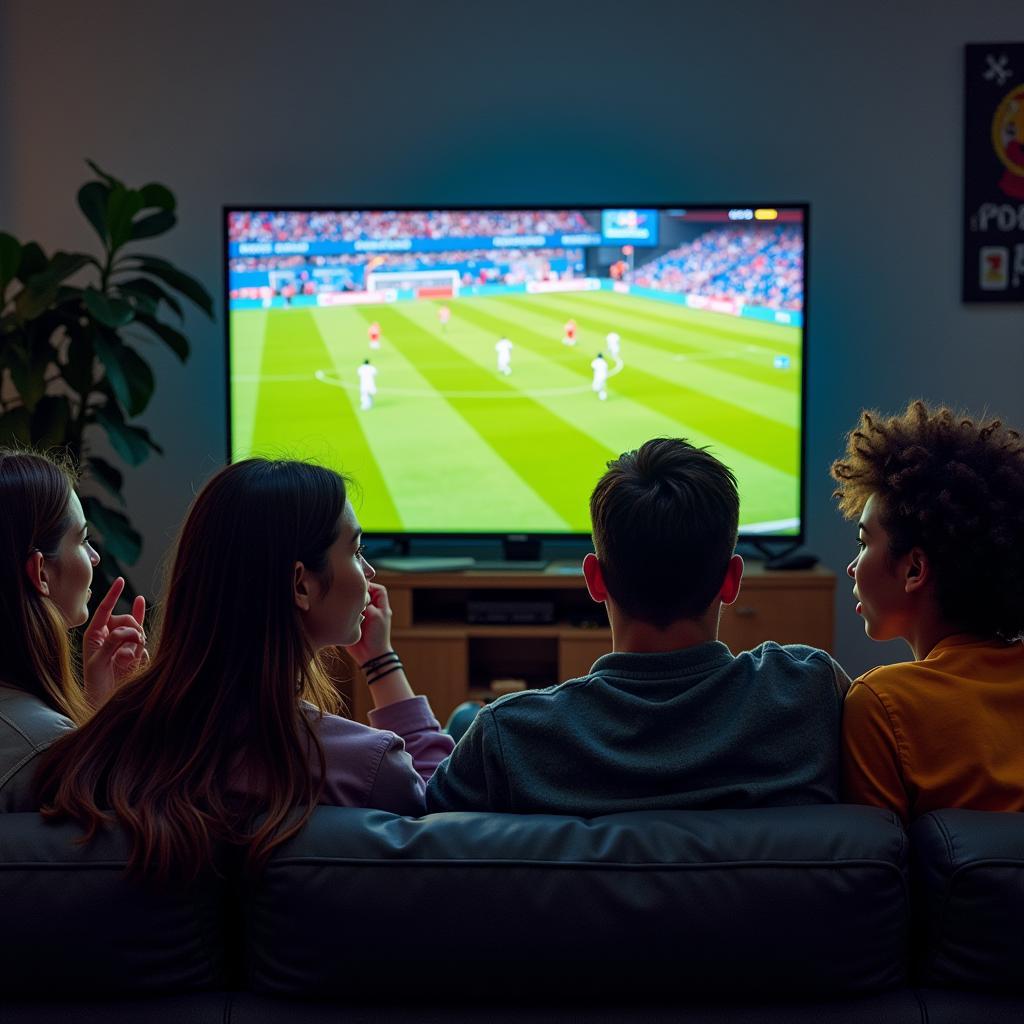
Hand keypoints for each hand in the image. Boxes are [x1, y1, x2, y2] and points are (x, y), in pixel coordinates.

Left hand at [82, 577, 147, 708]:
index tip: (121, 580)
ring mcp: (124, 645)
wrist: (105, 701)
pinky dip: (140, 653)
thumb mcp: (97, 661)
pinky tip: (131, 663)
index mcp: (95, 634)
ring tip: (126, 660)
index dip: (113, 595)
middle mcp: (110, 636)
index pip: (105, 610)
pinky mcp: (136, 654)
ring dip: (135, 643)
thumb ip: (112, 642)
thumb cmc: (95, 682)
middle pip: (127, 619)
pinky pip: (144, 646)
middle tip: (128, 644)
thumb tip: (130, 631)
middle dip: (130, 629)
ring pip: (138, 632)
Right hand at [345, 582, 392, 665]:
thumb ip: (368, 603)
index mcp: (380, 607)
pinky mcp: (351, 623)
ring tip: (346, 606)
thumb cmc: (378, 636)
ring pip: (354, 603)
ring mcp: (360, 616)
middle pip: (364, 594)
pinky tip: (340, 613)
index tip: (360, 587)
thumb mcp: (376, 616)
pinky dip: (343, 612)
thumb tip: (358, 595)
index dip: (370, 586)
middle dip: (357, 594)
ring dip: (349, 603)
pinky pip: (346, 614)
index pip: (377, 589)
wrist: (370, 656)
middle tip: (351, 597)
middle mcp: (371, 609)